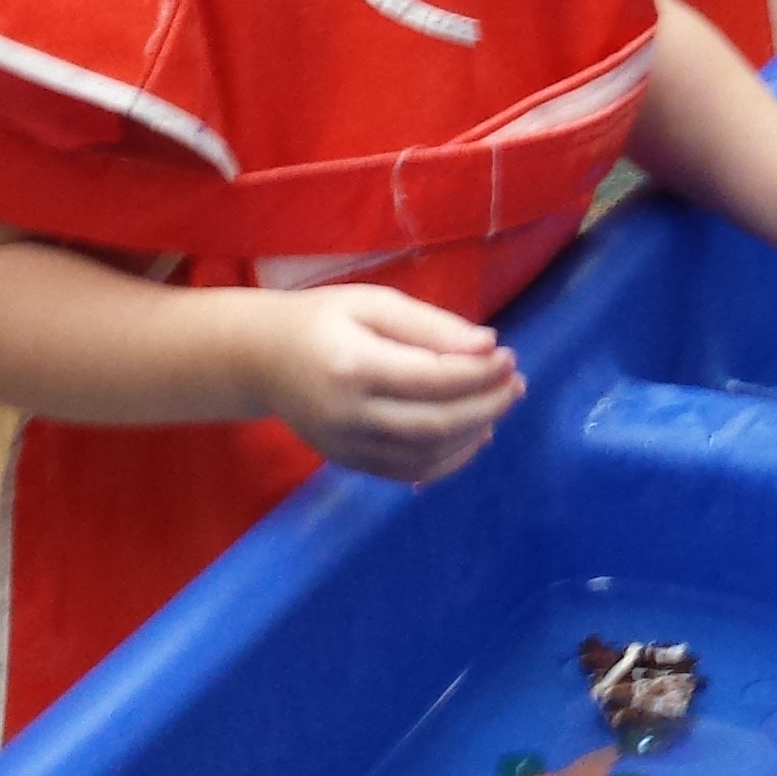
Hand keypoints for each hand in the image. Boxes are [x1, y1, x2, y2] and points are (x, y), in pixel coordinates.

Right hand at [242, 284, 525, 482]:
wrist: (259, 359)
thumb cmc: (321, 320)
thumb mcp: (373, 303)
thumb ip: (430, 325)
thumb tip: (487, 345)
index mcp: (354, 366)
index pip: (434, 379)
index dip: (480, 373)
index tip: (509, 356)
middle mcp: (348, 414)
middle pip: (435, 424)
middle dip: (487, 407)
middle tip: (517, 384)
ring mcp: (346, 445)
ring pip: (426, 456)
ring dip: (474, 435)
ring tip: (500, 407)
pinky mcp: (346, 462)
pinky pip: (407, 472)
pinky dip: (448, 461)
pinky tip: (474, 437)